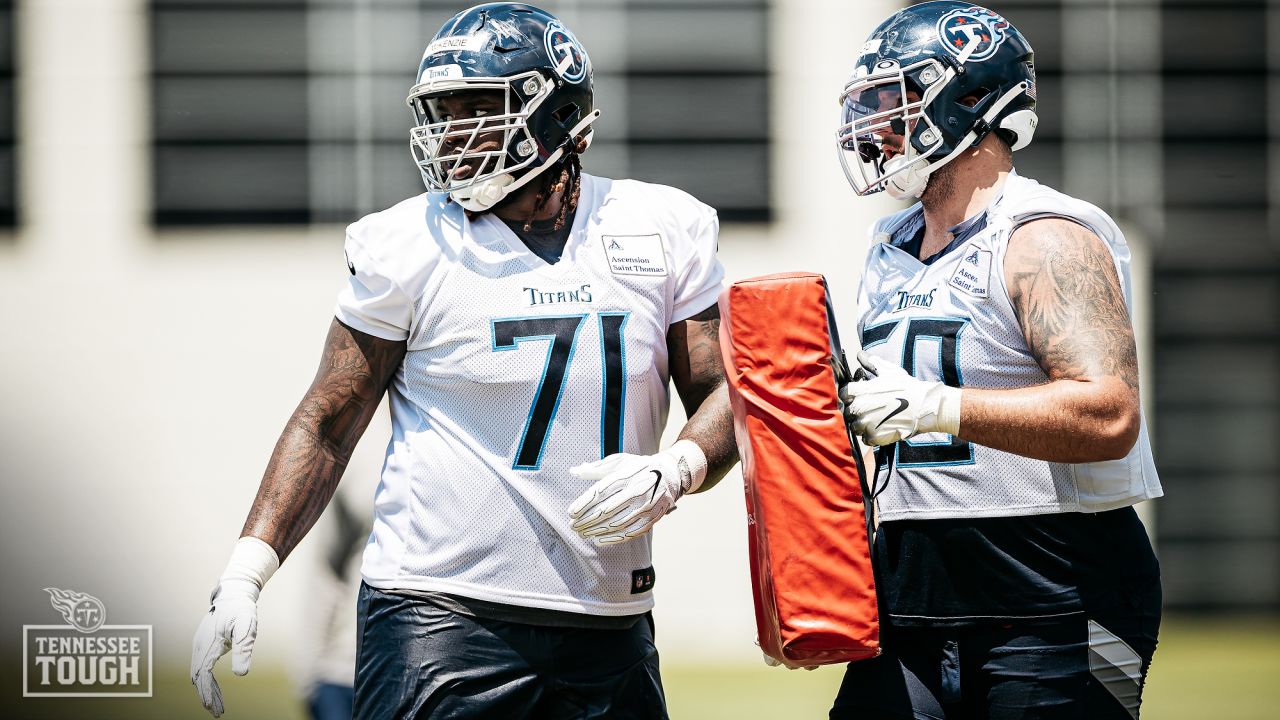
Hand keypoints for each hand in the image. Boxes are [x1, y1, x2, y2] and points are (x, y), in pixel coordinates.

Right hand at [191, 537, 278, 716]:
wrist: (234, 595)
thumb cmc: (242, 610)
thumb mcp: (247, 628)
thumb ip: (244, 649)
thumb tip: (241, 674)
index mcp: (208, 643)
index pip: (203, 674)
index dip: (207, 691)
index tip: (212, 706)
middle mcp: (199, 646)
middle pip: (198, 677)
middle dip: (206, 695)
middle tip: (216, 712)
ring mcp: (199, 645)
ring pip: (199, 674)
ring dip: (207, 690)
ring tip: (217, 707)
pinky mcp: (203, 645)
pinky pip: (202, 667)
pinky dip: (207, 681)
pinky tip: (215, 690)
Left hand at [568, 439, 707, 544]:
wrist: (670, 475)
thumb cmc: (638, 467)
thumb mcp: (620, 462)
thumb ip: (596, 468)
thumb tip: (574, 471)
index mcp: (627, 475)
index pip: (600, 492)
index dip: (584, 504)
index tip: (571, 513)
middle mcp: (637, 491)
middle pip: (606, 510)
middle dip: (586, 520)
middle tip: (573, 526)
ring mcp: (646, 506)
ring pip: (616, 524)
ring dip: (596, 531)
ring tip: (582, 534)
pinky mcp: (652, 519)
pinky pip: (630, 533)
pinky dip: (612, 539)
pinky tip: (598, 540)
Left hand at [841, 351, 960, 445]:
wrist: (924, 406)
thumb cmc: (907, 387)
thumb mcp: (889, 371)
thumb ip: (871, 363)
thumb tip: (860, 354)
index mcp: (860, 391)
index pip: (844, 394)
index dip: (850, 395)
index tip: (857, 396)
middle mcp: (860, 408)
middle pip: (848, 412)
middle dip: (856, 410)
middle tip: (869, 408)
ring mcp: (867, 424)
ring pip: (855, 426)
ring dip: (862, 424)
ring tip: (875, 419)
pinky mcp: (875, 437)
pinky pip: (865, 439)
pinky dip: (870, 436)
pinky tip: (880, 429)